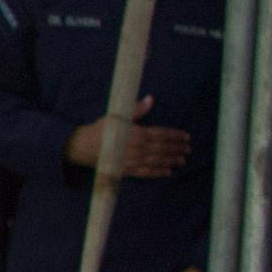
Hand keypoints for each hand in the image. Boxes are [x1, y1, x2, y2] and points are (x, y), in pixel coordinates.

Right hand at [69, 97, 191, 178]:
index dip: (174, 136)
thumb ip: (136, 110)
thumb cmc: (102, 130)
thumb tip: (150, 99)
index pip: (161, 134)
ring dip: (171, 160)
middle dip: (176, 148)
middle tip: (188, 149)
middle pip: (161, 148)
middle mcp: (137, 148)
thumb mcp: (118, 116)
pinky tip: (168, 172)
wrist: (84, 147)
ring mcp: (133, 160)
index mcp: (136, 133)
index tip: (185, 136)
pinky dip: (158, 172)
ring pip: (156, 161)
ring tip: (182, 160)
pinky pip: (146, 172)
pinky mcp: (127, 170)